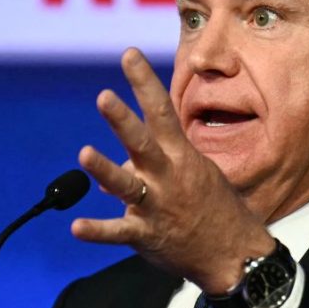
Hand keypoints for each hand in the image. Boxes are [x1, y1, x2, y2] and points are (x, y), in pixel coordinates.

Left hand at [72, 48, 275, 293]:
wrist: (233, 253)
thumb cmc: (211, 206)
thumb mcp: (188, 176)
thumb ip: (147, 167)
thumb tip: (113, 170)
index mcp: (179, 155)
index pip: (161, 111)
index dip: (144, 82)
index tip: (129, 54)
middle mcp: (167, 176)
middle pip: (142, 143)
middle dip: (123, 120)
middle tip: (104, 97)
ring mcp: (157, 206)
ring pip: (127, 185)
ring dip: (106, 169)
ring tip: (84, 154)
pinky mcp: (147, 235)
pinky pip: (118, 233)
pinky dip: (96, 230)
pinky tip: (75, 227)